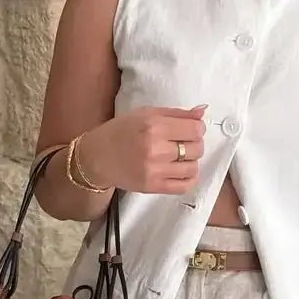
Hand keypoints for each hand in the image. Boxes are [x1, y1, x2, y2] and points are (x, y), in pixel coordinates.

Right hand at [81, 105, 206, 194]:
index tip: (190, 129)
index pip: (194, 129)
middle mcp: (155, 148)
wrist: (96, 158)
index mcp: (153, 126)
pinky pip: (185, 185)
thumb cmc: (120, 132)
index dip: (197, 128)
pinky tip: (181, 171)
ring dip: (191, 161)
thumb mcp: (145, 114)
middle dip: (195, 143)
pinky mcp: (153, 187)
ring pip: (193, 167)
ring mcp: (155, 170)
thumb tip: (202, 112)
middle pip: (197, 148)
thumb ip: (176, 113)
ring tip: (180, 157)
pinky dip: (189, 178)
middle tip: (183, 142)